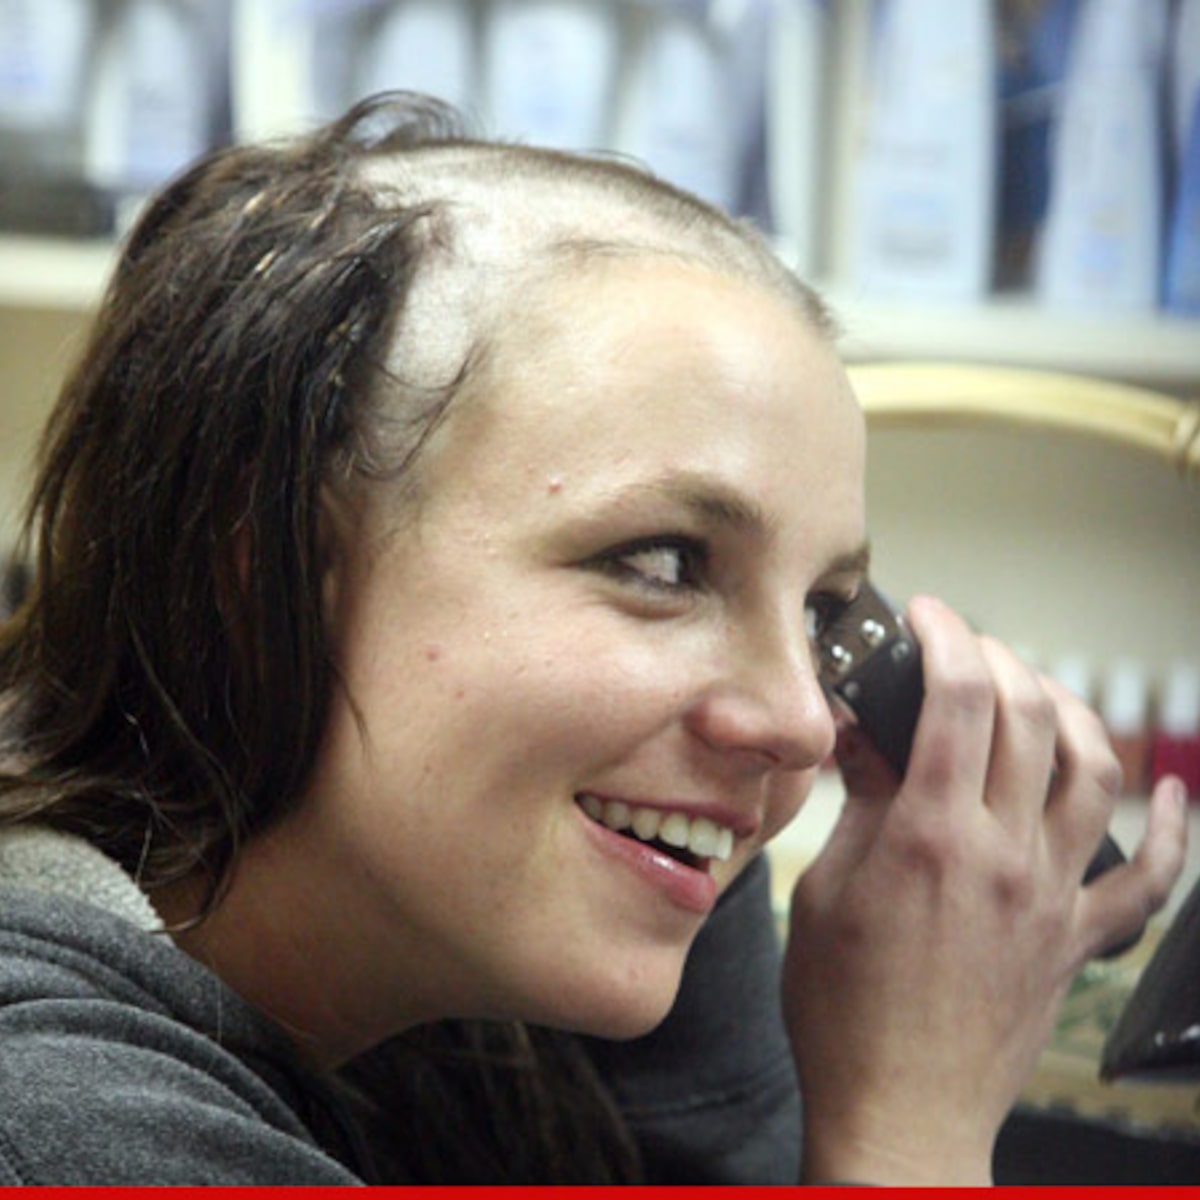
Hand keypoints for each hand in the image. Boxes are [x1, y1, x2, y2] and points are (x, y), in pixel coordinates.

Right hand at [782, 595, 1187, 1184]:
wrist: (900, 1109)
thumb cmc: (845, 1012)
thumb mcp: (825, 891)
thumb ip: (858, 803)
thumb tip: (862, 737)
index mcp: (930, 836)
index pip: (958, 698)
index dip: (946, 637)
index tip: (928, 617)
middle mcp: (1004, 854)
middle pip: (1029, 716)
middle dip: (998, 658)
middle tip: (964, 650)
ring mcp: (1052, 895)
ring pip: (1094, 771)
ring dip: (1069, 712)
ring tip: (1035, 694)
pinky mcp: (1077, 938)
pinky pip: (1150, 878)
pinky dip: (1170, 828)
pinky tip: (1167, 791)